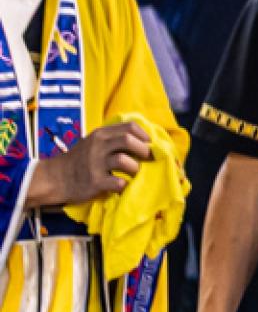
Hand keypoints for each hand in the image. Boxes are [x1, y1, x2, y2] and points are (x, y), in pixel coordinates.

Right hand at [30, 120, 151, 207]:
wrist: (54, 178)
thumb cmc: (79, 160)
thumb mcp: (93, 142)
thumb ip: (113, 138)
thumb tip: (144, 140)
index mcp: (100, 134)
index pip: (129, 126)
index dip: (144, 135)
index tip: (150, 143)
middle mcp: (98, 147)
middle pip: (128, 141)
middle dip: (144, 150)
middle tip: (148, 158)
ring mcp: (95, 164)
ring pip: (124, 161)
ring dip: (135, 168)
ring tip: (134, 173)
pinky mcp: (94, 182)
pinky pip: (117, 182)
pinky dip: (124, 184)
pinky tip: (122, 185)